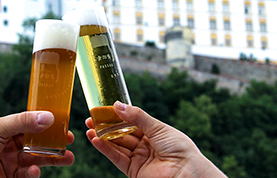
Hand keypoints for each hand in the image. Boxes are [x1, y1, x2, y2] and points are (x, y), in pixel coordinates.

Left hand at [0, 111, 73, 177]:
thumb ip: (23, 122)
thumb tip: (48, 116)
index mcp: (5, 129)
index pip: (30, 124)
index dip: (46, 124)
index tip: (62, 122)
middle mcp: (9, 145)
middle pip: (37, 142)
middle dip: (54, 142)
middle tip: (69, 141)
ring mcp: (10, 163)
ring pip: (37, 159)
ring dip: (52, 158)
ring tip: (66, 157)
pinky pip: (28, 175)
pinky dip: (34, 173)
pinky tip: (35, 169)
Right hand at [86, 102, 225, 177]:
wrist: (187, 172)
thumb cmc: (179, 148)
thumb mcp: (157, 127)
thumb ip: (136, 117)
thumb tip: (117, 105)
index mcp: (153, 132)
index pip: (130, 121)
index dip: (117, 115)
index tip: (103, 108)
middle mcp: (145, 145)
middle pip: (121, 133)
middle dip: (106, 126)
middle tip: (92, 117)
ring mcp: (139, 158)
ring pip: (117, 145)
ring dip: (102, 136)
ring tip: (89, 127)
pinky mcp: (134, 170)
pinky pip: (116, 158)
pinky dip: (105, 149)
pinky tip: (95, 139)